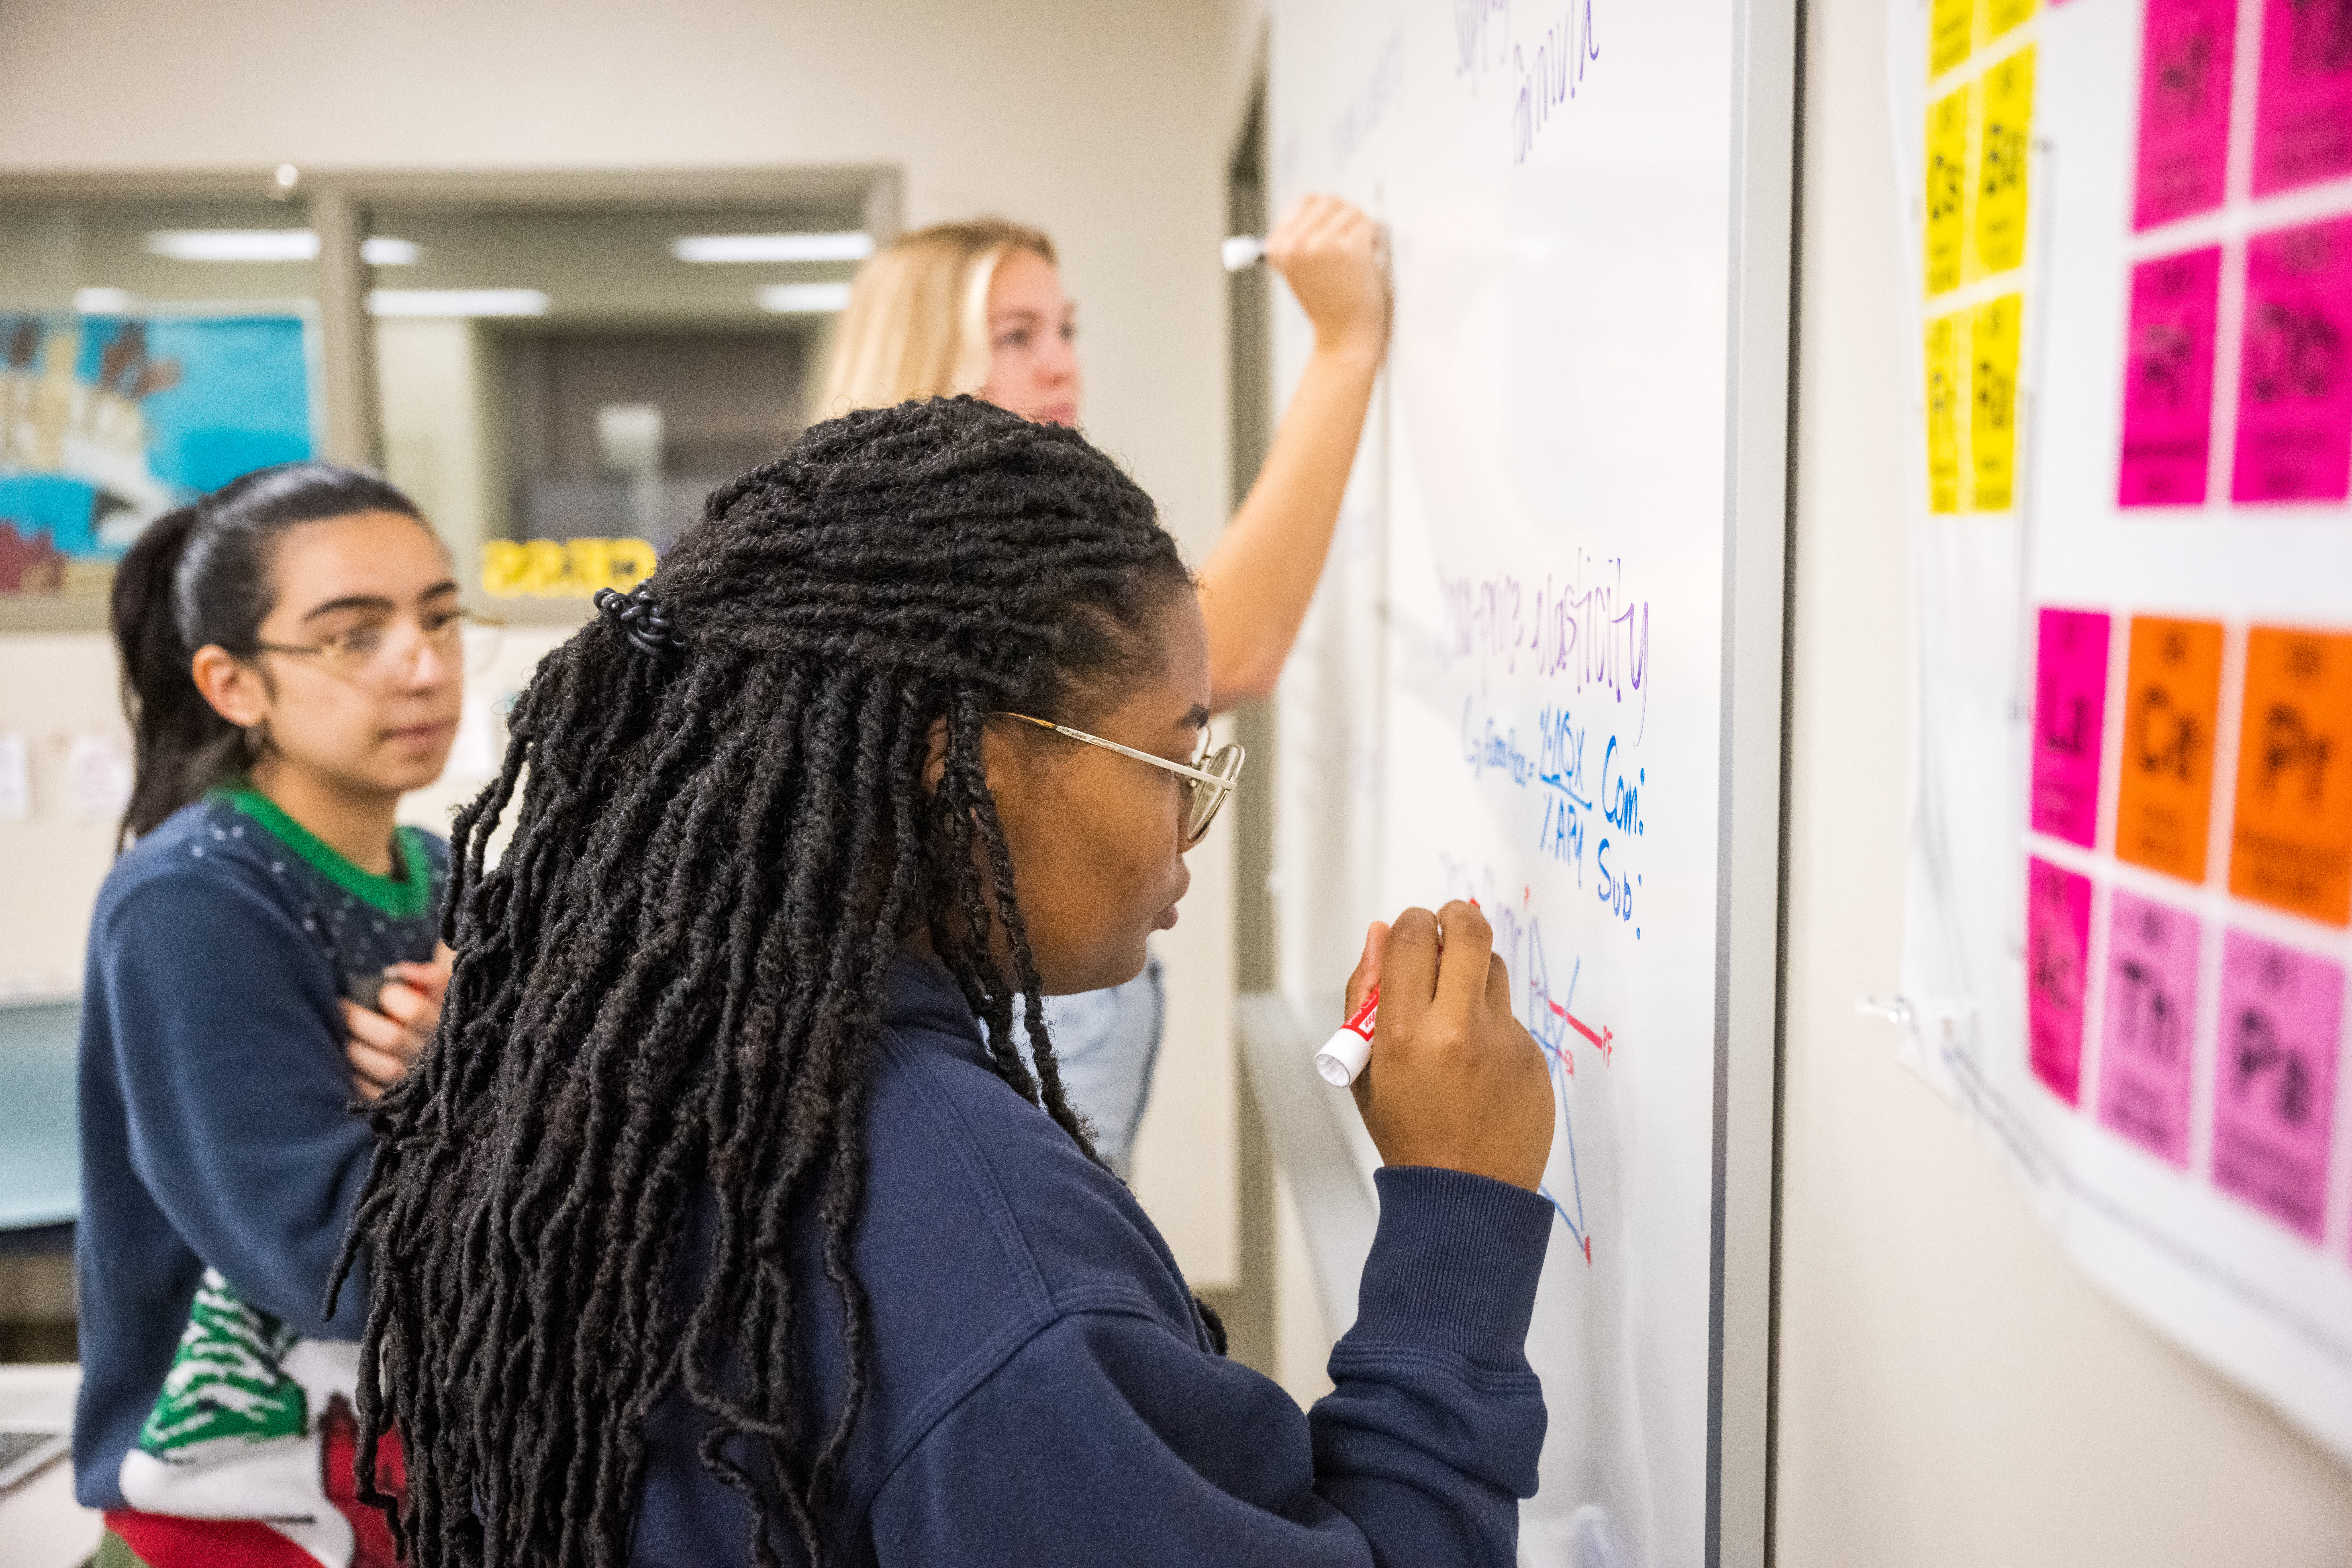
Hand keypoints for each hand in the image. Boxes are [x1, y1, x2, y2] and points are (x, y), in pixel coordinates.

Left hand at [345, 942, 452, 1101]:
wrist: (452, 1043)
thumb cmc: (439, 1007)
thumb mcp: (445, 986)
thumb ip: (429, 975)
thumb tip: (396, 971)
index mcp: (443, 1024)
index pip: (414, 1012)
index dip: (390, 998)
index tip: (380, 991)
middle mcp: (433, 1054)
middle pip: (392, 1038)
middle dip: (359, 1021)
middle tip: (340, 1007)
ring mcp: (418, 1080)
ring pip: (384, 1068)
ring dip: (355, 1051)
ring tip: (340, 1035)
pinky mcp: (403, 1100)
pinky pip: (377, 1094)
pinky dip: (358, 1080)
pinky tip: (347, 1064)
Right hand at [1265, 194, 1387, 362]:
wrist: (1344, 335)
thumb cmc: (1328, 302)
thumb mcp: (1298, 267)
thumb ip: (1299, 235)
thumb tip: (1315, 201)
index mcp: (1278, 247)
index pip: (1306, 201)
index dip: (1327, 215)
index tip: (1332, 235)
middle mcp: (1294, 245)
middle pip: (1329, 201)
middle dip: (1345, 219)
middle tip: (1348, 248)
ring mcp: (1320, 245)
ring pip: (1350, 210)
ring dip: (1359, 230)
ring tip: (1355, 258)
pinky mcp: (1347, 249)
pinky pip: (1367, 224)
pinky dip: (1372, 240)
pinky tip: (1365, 261)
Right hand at [1343, 903, 1552, 1190]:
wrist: (1465, 1196)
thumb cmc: (1406, 1131)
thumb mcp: (1364, 1068)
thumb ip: (1365, 995)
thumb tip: (1382, 933)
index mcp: (1405, 1033)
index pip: (1415, 936)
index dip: (1413, 923)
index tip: (1413, 934)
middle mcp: (1458, 1030)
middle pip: (1470, 931)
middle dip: (1456, 916)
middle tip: (1448, 926)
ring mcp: (1503, 1043)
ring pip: (1495, 967)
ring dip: (1474, 968)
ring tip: (1456, 1005)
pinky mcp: (1533, 1057)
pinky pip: (1511, 1017)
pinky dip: (1492, 1024)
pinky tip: (1477, 1063)